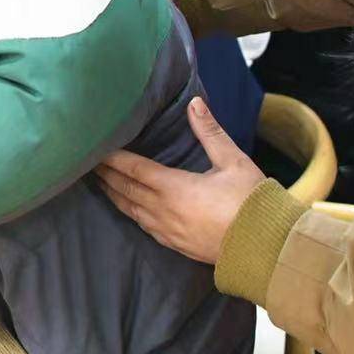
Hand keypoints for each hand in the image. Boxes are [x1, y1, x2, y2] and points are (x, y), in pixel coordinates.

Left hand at [97, 97, 265, 264]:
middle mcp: (164, 211)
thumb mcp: (233, 162)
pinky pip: (144, 227)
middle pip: (126, 190)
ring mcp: (168, 232)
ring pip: (131, 211)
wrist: (267, 249)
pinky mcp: (176, 246)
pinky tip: (129, 210)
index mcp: (175, 188)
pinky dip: (131, 214)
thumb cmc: (252, 203)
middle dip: (106, 176)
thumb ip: (210, 132)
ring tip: (101, 184)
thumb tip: (195, 103)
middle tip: (86, 164)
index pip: (134, 169)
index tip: (95, 149)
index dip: (112, 158)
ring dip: (115, 196)